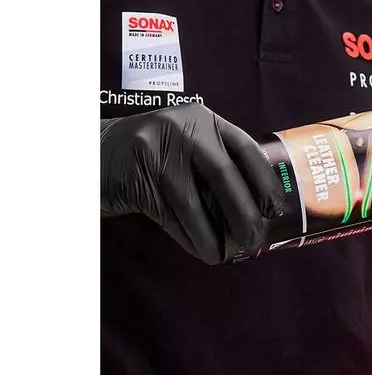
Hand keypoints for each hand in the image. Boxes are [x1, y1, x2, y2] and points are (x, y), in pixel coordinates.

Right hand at [101, 104, 284, 263]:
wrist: (91, 154)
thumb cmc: (149, 158)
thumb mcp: (184, 147)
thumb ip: (214, 166)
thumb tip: (256, 209)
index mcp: (202, 119)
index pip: (244, 148)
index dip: (264, 181)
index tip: (277, 209)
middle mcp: (183, 127)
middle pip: (224, 175)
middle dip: (244, 213)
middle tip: (255, 239)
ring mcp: (157, 149)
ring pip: (195, 202)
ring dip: (213, 234)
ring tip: (224, 254)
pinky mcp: (137, 175)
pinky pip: (170, 214)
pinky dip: (189, 236)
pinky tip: (202, 250)